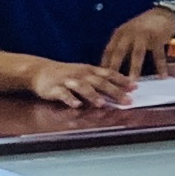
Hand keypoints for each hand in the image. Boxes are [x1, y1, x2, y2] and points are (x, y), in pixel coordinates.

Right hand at [25, 58, 140, 107]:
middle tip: (127, 100)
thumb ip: (101, 81)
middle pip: (100, 82)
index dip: (122, 80)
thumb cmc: (66, 74)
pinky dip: (70, 99)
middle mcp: (81, 74)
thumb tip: (122, 88)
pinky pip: (63, 94)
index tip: (135, 87)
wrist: (39, 70)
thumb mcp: (84, 74)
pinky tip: (76, 105)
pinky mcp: (54, 88)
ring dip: (92, 96)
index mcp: (89, 70)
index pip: (109, 74)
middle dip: (114, 91)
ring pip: (82, 88)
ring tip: (102, 104)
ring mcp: (68, 81)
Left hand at [98, 7, 174, 75]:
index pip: (109, 51)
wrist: (162, 14)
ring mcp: (143, 34)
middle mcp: (129, 33)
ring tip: (133, 82)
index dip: (104, 65)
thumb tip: (109, 68)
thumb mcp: (128, 34)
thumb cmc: (143, 28)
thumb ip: (120, 48)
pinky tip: (163, 76)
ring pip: (137, 53)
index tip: (101, 79)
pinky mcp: (158, 37)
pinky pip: (158, 54)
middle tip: (111, 84)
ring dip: (135, 69)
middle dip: (115, 68)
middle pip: (119, 52)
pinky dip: (161, 66)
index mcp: (120, 33)